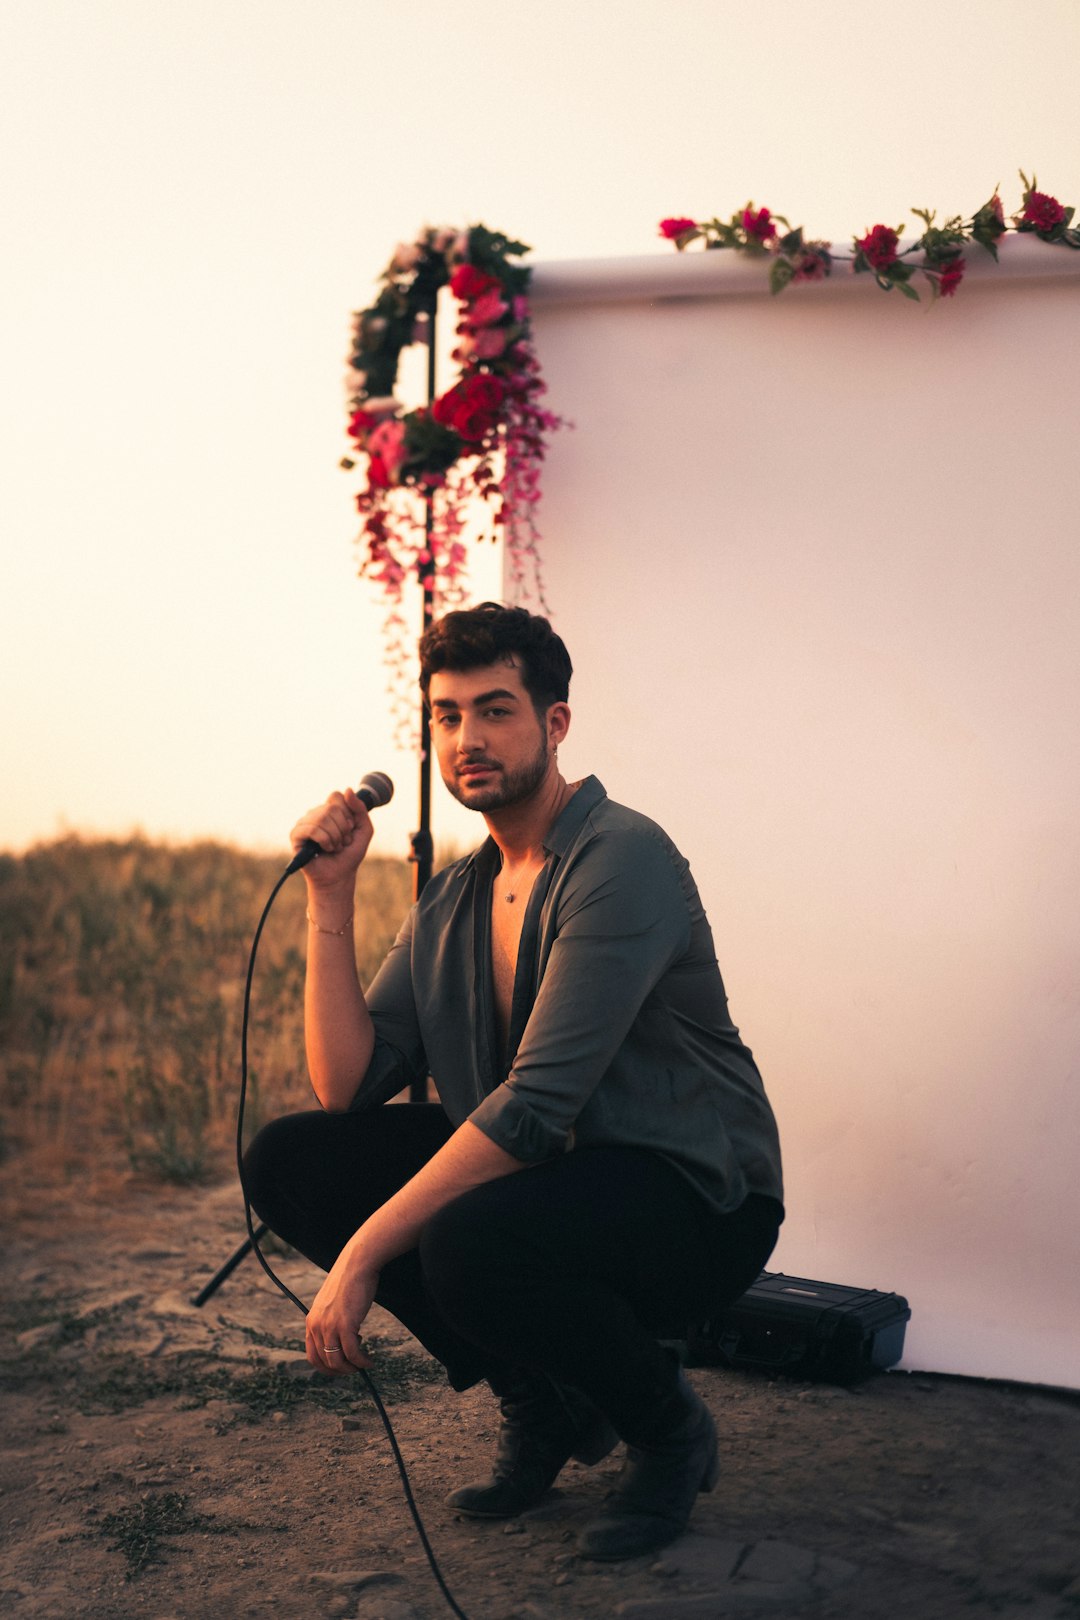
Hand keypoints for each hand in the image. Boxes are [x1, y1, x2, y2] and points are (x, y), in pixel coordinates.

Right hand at [290, 788, 374, 892]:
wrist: (340, 876)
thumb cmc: (350, 854)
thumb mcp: (364, 829)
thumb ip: (360, 809)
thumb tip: (348, 789)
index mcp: (329, 810)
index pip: (336, 796)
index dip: (347, 813)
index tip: (350, 828)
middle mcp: (315, 814)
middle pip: (331, 807)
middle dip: (343, 828)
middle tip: (343, 842)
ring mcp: (304, 823)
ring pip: (322, 817)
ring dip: (335, 836)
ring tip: (334, 847)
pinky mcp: (296, 836)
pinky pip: (311, 829)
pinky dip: (324, 840)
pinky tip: (325, 849)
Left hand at [305, 1243, 377, 1376]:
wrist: (357, 1264)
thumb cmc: (349, 1281)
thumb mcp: (332, 1303)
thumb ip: (330, 1320)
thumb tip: (340, 1339)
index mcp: (311, 1321)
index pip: (312, 1356)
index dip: (327, 1367)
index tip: (341, 1366)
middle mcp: (316, 1325)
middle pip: (323, 1362)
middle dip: (340, 1370)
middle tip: (354, 1367)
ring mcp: (330, 1326)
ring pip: (337, 1361)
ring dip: (351, 1368)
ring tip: (364, 1364)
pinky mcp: (345, 1325)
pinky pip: (352, 1353)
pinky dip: (362, 1362)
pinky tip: (369, 1361)